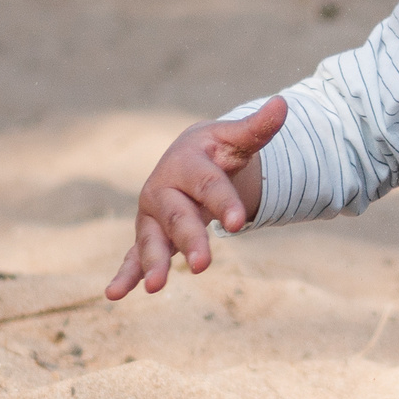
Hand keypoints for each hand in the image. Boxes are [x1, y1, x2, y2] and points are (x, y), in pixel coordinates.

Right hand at [105, 98, 287, 299]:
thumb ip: (258, 127)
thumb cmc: (215, 151)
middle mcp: (163, 189)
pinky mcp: (148, 234)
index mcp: (186, 164)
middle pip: (178, 217)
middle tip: (204, 265)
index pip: (209, 185)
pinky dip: (125, 275)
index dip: (224, 203)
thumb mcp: (236, 139)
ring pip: (152, 240)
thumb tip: (284, 104)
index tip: (240, 224)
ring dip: (153, 263)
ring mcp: (153, 215)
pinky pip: (133, 256)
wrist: (187, 158)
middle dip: (190, 240)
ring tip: (157, 287)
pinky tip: (114, 294)